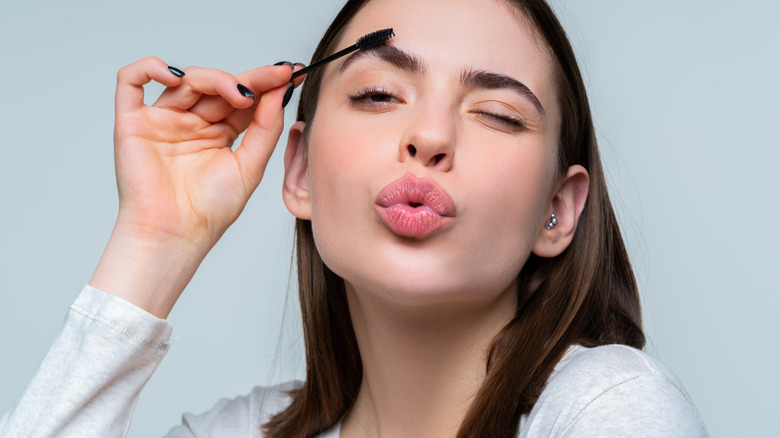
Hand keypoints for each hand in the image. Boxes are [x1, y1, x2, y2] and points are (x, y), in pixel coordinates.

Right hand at [90, 57, 302, 316]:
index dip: (265, 83)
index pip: (242, 99)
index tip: (292, 74)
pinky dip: (149, 68)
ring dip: (215, 77)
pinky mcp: (132, 122)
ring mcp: (162, 120)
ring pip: (186, 79)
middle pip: (218, 85)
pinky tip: (175, 76)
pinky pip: (130, 81)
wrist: (176, 236)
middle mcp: (190, 123)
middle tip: (275, 77)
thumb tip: (278, 92)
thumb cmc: (209, 211)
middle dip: (249, 79)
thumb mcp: (250, 166)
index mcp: (218, 133)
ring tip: (240, 94)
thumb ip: (265, 128)